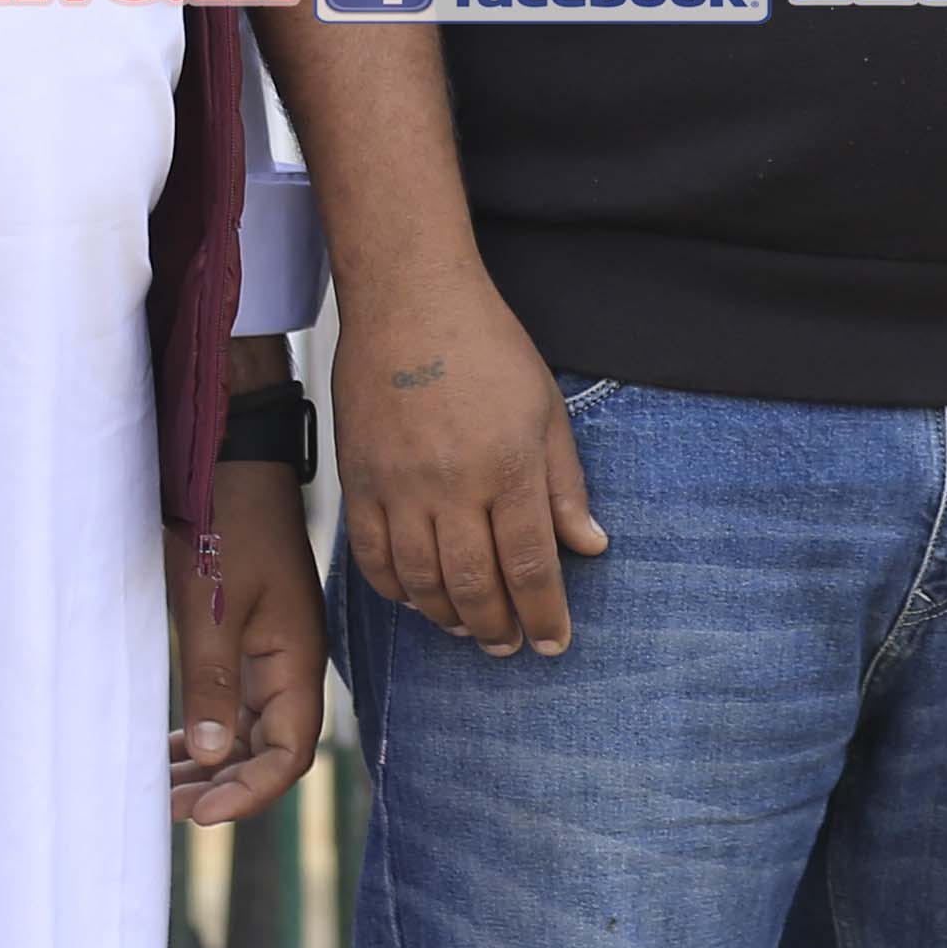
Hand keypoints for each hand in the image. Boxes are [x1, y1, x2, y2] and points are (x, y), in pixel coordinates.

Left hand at [170, 457, 326, 822]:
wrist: (232, 460)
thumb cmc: (227, 525)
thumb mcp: (214, 607)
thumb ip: (213, 683)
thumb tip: (213, 757)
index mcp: (297, 661)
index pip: (291, 753)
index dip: (252, 792)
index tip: (200, 813)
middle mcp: (289, 665)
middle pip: (268, 751)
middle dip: (224, 787)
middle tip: (166, 809)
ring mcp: (267, 652)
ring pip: (246, 732)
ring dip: (211, 765)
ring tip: (161, 791)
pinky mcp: (242, 638)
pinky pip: (230, 704)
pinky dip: (204, 732)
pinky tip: (170, 749)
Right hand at [333, 281, 605, 655]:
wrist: (409, 301)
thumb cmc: (487, 347)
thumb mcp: (547, 409)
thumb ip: (566, 486)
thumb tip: (590, 547)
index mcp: (509, 466)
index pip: (531, 565)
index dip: (545, 615)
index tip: (555, 643)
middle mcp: (452, 485)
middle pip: (474, 586)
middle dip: (497, 629)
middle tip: (509, 646)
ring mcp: (398, 487)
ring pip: (420, 583)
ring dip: (448, 619)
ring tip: (469, 629)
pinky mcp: (357, 481)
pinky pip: (372, 559)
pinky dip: (396, 591)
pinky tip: (418, 598)